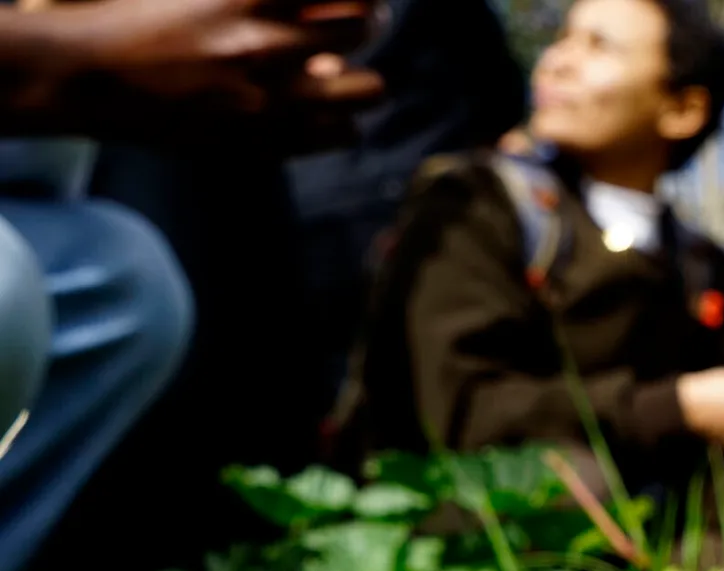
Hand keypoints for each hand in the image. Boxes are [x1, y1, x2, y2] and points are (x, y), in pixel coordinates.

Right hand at [42, 0, 381, 140]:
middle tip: (343, 29)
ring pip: (370, 88)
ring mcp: (270, 97)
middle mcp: (264, 43)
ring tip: (333, 77)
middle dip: (362, 23)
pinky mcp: (267, 141)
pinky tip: (311, 112)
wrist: (90, 77)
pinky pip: (343, 133)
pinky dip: (337, 120)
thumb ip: (270, 5)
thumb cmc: (141, 23)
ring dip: (357, 78)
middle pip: (365, 25)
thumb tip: (325, 18)